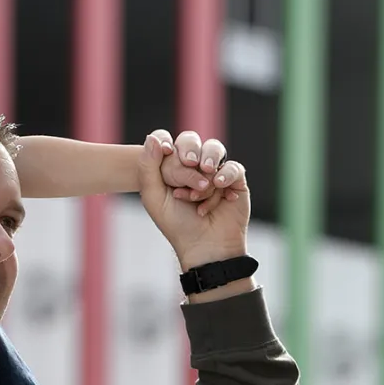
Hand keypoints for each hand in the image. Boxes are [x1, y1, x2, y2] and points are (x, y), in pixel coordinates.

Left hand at [137, 132, 249, 270]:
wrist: (204, 247)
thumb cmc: (176, 224)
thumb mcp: (154, 197)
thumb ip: (148, 167)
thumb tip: (153, 137)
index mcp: (171, 168)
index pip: (168, 142)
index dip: (166, 141)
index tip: (165, 150)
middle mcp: (193, 167)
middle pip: (191, 140)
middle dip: (189, 150)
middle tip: (189, 163)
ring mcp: (215, 172)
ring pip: (214, 149)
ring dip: (208, 162)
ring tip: (203, 183)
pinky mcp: (235, 181)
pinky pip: (233, 167)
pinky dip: (225, 175)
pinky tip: (219, 187)